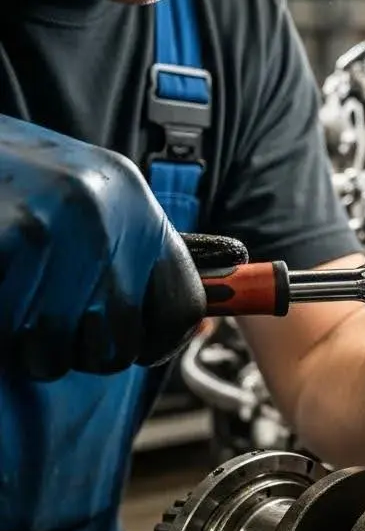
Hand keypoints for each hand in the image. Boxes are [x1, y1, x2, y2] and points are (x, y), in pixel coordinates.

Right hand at [0, 116, 210, 379]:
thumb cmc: (2, 176)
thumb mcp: (76, 196)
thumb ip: (120, 254)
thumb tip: (169, 327)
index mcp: (133, 200)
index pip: (181, 308)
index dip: (151, 342)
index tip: (114, 340)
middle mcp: (101, 211)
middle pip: (117, 345)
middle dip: (73, 350)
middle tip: (37, 318)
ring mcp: (47, 227)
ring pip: (52, 354)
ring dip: (22, 345)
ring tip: (7, 298)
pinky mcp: (3, 242)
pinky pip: (7, 335)